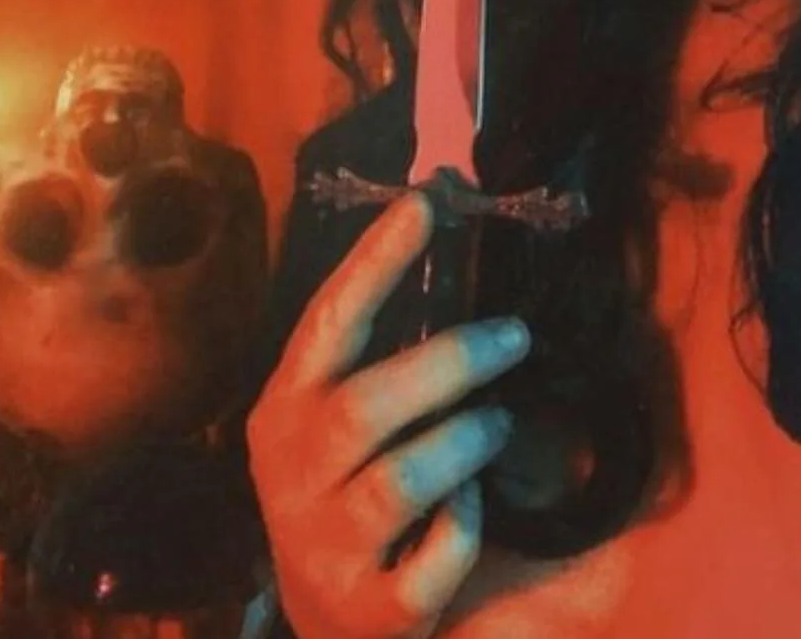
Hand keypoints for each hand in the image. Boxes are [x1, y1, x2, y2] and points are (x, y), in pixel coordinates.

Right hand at [248, 191, 531, 638]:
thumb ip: (384, 337)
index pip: (328, 321)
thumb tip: (444, 204)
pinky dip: (464, 524)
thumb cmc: (349, 485)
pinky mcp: (368, 609)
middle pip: (369, 406)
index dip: (374, 261)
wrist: (326, 623)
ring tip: (495, 422)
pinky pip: (436, 556)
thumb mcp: (343, 413)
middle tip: (515, 335)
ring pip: (403, 480)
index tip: (425, 203)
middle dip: (451, 362)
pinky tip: (469, 506)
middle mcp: (292, 474)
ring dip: (464, 442)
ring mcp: (324, 547)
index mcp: (285, 409)